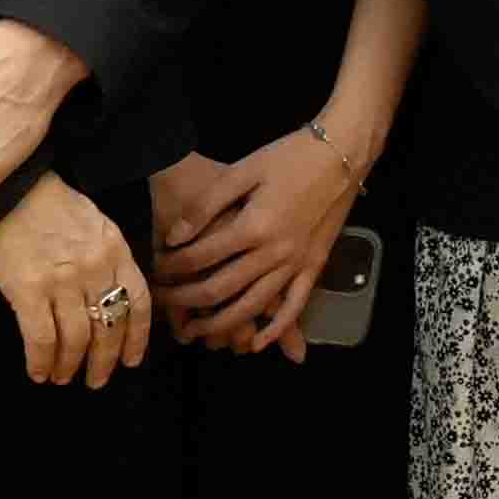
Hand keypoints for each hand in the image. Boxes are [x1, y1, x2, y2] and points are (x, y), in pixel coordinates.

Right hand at [0, 176, 150, 385]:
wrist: (6, 186)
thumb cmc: (47, 202)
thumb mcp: (94, 223)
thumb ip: (107, 257)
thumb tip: (107, 296)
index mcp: (116, 249)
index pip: (138, 302)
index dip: (137, 337)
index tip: (131, 359)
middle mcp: (95, 269)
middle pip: (109, 327)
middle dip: (104, 361)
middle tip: (96, 380)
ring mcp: (63, 281)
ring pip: (77, 339)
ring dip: (70, 365)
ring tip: (62, 377)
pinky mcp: (28, 290)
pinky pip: (41, 338)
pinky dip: (41, 361)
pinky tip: (37, 372)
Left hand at [156, 121, 374, 357]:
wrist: (342, 154)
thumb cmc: (289, 156)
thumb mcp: (243, 170)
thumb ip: (206, 206)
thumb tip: (174, 238)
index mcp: (252, 227)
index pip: (199, 257)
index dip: (172, 267)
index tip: (157, 269)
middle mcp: (273, 253)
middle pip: (219, 289)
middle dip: (185, 300)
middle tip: (164, 302)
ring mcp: (296, 263)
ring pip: (252, 306)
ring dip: (220, 324)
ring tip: (195, 332)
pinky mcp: (314, 266)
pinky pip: (294, 306)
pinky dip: (275, 329)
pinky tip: (255, 344)